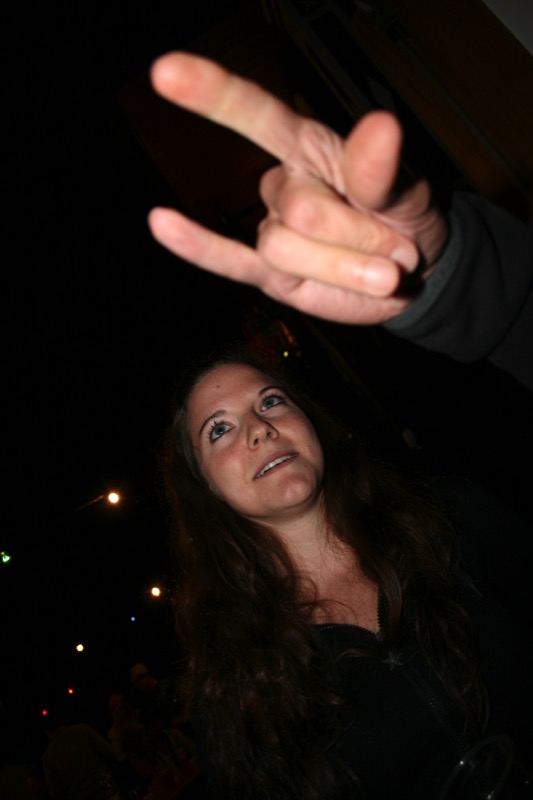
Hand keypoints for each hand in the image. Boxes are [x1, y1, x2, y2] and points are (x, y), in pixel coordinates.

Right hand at [147, 53, 448, 323]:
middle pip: (297, 210)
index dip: (214, 93)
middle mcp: (283, 186)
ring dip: (339, 268)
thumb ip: (381, 170)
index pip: (257, 115)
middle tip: (395, 250)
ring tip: (378, 272)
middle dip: (354, 237)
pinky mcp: (268, 274)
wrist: (408, 275)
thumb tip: (381, 125)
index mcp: (310, 149)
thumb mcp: (406, 191)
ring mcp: (273, 231)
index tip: (167, 72)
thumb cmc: (402, 218)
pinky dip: (198, 247)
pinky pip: (228, 261)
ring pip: (282, 248)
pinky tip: (163, 224)